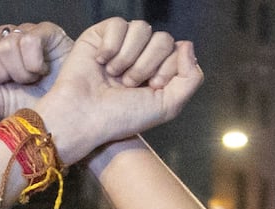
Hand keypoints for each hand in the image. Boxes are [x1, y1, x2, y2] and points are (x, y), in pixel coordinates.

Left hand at [0, 22, 73, 116]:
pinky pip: (29, 41)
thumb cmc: (30, 104)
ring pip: (6, 45)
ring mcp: (22, 33)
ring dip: (21, 72)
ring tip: (32, 78)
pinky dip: (34, 64)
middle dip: (0, 74)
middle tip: (16, 83)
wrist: (62, 112)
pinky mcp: (45, 30)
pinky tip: (42, 69)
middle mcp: (0, 40)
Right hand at [33, 18, 200, 160]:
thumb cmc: (119, 118)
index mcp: (157, 70)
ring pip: (142, 28)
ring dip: (128, 56)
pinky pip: (118, 24)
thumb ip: (191, 78)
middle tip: (128, 84)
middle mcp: (140, 56)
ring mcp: (120, 45)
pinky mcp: (98, 37)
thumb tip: (186, 44)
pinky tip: (100, 62)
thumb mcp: (168, 106)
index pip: (179, 51)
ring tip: (113, 75)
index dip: (167, 69)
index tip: (149, 88)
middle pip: (163, 39)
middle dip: (147, 64)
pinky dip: (111, 45)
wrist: (82, 118)